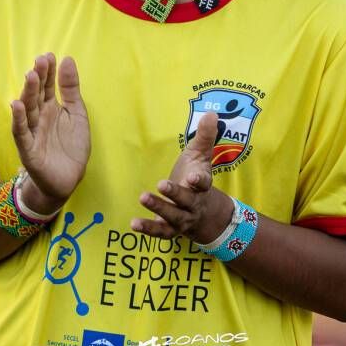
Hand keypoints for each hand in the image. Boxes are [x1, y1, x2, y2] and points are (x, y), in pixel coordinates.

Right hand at [10, 54, 89, 214]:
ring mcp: (32, 133)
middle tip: (40, 60)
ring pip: (28, 111)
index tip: (49, 55)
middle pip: (36, 95)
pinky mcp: (28, 150)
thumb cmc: (70, 146)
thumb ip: (71, 89)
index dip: (48, 72)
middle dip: (38, 78)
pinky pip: (21, 134)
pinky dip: (18, 120)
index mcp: (51, 108)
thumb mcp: (76, 113)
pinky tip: (16, 105)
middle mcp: (39, 118)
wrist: (68, 180)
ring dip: (27, 93)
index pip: (47, 86)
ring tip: (30, 76)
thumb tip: (67, 59)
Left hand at [131, 112, 232, 242]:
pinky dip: (148, 229)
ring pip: (173, 216)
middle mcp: (194, 203)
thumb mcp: (201, 156)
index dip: (200, 180)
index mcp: (202, 185)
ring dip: (159, 208)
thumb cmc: (197, 177)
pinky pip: (160, 231)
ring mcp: (182, 218)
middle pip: (187, 200)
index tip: (194, 177)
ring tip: (143, 197)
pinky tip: (133, 224)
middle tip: (161, 184)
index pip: (203, 182)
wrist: (206, 214)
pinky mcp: (170, 229)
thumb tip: (211, 113)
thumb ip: (205, 136)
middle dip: (175, 193)